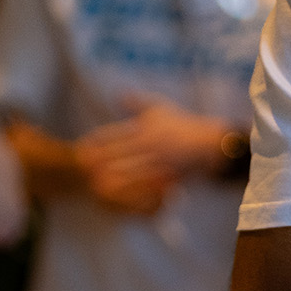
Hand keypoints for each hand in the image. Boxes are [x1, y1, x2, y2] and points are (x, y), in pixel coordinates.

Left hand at [74, 92, 231, 214]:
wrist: (210, 144)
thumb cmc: (182, 125)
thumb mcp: (160, 109)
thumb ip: (137, 103)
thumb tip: (117, 94)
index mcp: (145, 128)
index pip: (114, 135)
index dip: (95, 142)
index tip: (81, 146)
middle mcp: (150, 145)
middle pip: (116, 155)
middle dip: (97, 161)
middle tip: (79, 167)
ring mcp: (157, 163)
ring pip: (127, 173)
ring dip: (109, 178)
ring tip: (93, 183)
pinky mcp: (166, 177)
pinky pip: (144, 186)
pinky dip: (130, 191)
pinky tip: (118, 195)